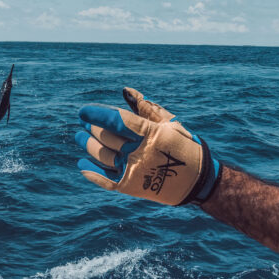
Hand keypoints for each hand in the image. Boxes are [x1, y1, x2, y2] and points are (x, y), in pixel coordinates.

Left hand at [75, 88, 220, 205]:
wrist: (197, 180)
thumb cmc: (184, 147)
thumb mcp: (171, 124)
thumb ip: (147, 108)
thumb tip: (126, 91)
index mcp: (151, 133)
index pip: (118, 120)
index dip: (98, 114)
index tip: (84, 111)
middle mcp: (140, 152)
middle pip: (107, 137)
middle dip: (92, 128)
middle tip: (84, 123)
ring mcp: (135, 170)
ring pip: (103, 156)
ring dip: (88, 145)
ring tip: (80, 137)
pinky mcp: (132, 187)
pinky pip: (106, 180)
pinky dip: (92, 173)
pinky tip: (82, 165)